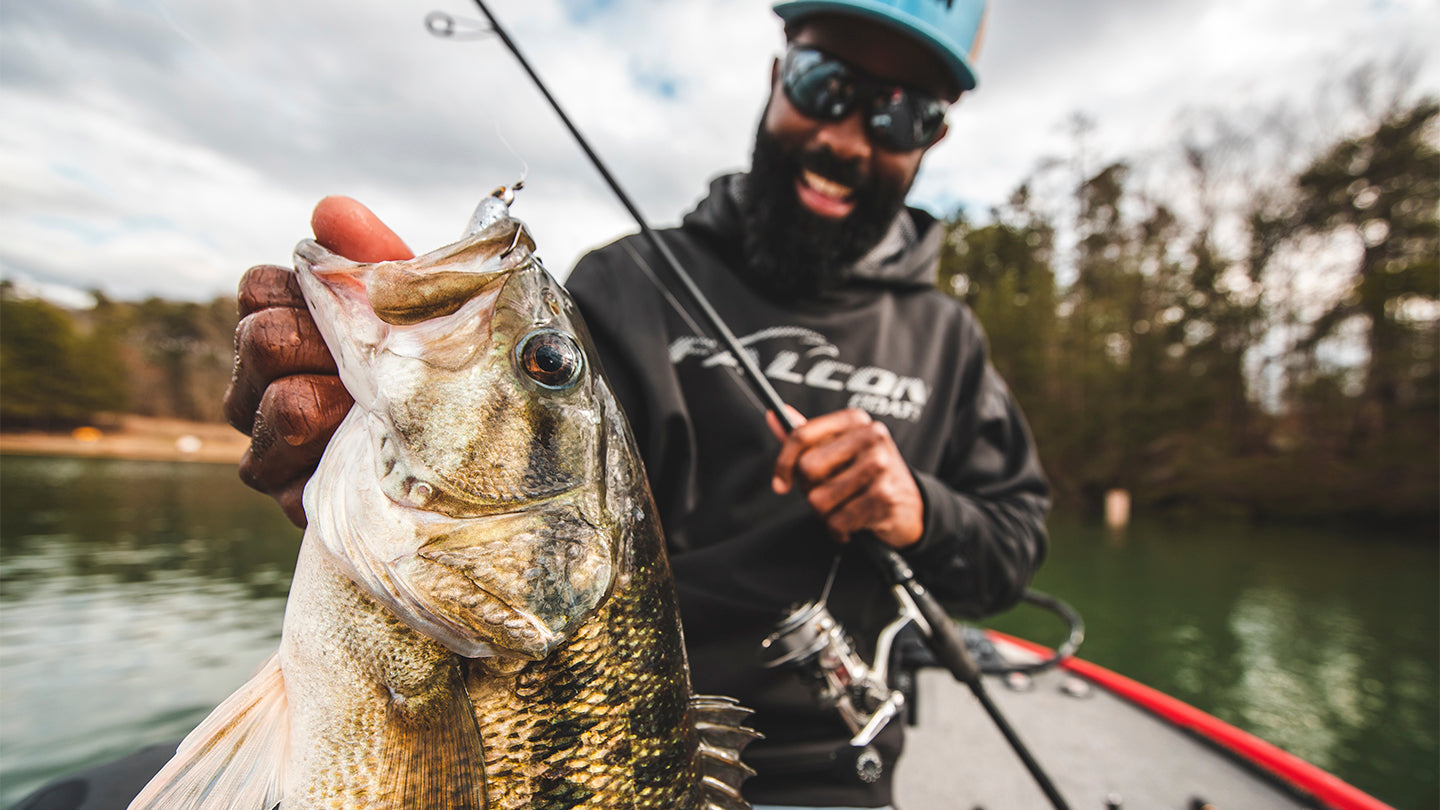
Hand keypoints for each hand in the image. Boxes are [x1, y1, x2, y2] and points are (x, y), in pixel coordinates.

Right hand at [223, 196, 412, 526]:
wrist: (475, 444)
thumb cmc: (434, 364)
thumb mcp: (418, 308)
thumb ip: (376, 255)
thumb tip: (331, 208)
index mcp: (281, 322)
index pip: (259, 286)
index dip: (310, 294)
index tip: (359, 312)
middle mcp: (257, 381)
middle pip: (260, 338)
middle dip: (327, 347)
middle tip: (376, 368)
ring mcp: (265, 439)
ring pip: (276, 406)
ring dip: (338, 404)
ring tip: (375, 412)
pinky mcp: (285, 493)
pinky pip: (289, 474)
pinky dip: (336, 460)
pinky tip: (369, 456)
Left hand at [767, 406, 923, 549]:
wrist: (911, 505)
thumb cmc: (867, 475)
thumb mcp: (840, 449)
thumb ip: (807, 436)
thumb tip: (774, 415)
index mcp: (855, 420)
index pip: (801, 435)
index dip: (783, 463)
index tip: (781, 483)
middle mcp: (871, 437)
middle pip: (807, 468)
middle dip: (809, 490)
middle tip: (827, 493)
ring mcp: (880, 466)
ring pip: (819, 500)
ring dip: (825, 513)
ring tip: (843, 507)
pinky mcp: (884, 497)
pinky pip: (837, 522)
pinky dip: (838, 530)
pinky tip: (852, 522)